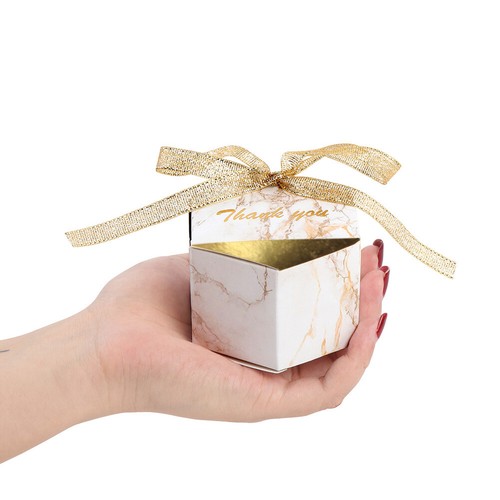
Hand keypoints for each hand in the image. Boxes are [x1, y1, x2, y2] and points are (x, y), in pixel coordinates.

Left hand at [90, 240, 388, 420]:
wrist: (101, 343)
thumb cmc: (138, 309)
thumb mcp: (199, 269)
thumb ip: (232, 257)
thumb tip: (263, 229)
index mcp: (252, 338)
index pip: (312, 319)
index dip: (341, 288)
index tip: (355, 251)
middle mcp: (266, 365)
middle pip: (333, 338)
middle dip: (363, 299)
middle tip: (378, 262)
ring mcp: (268, 387)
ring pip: (340, 362)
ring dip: (368, 322)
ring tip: (381, 281)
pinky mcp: (264, 403)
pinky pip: (330, 386)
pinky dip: (356, 354)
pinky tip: (369, 319)